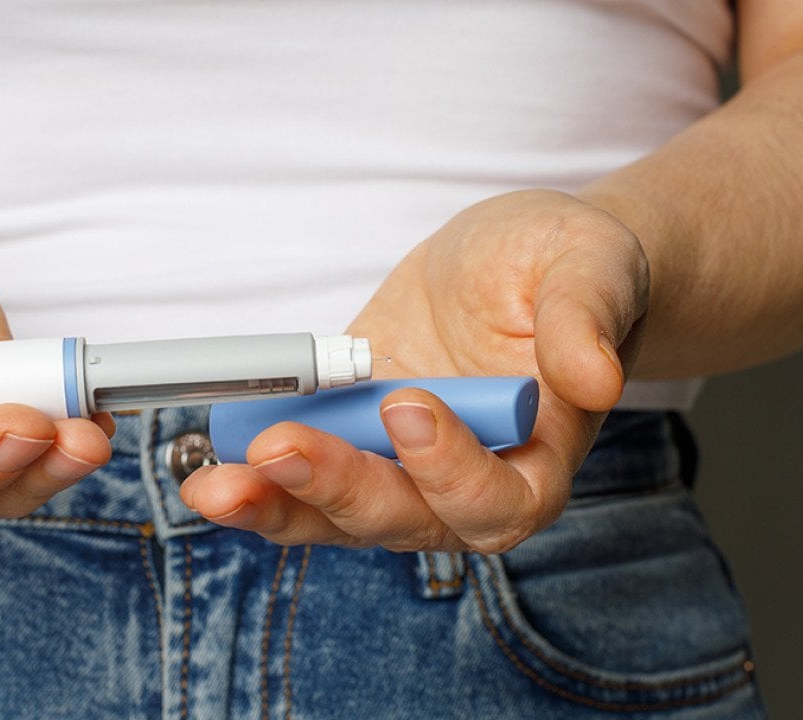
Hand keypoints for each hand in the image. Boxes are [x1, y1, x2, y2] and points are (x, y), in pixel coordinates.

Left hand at [180, 190, 648, 552]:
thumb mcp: (591, 265)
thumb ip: (586, 319)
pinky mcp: (347, 441)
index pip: (498, 499)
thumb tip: (597, 379)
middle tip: (275, 451)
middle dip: (335, 489)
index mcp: (538, 458)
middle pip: (401, 518)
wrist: (516, 264)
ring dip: (272, 502)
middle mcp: (464, 484)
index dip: (449, 469)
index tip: (406, 405)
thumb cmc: (569, 266)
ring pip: (335, 514)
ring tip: (212, 483)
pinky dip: (252, 476)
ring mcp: (398, 469)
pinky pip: (297, 477)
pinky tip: (205, 461)